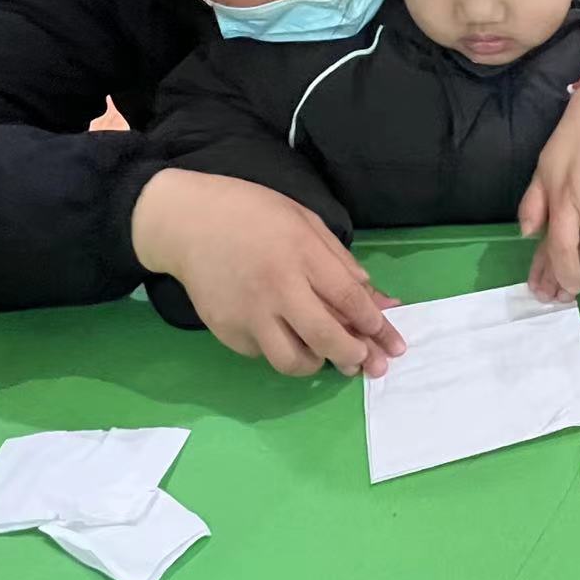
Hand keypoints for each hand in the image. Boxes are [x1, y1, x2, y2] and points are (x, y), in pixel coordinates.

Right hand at [131, 168, 406, 377]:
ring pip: (292, 361)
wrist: (188, 222)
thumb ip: (343, 264)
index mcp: (302, 255)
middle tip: (369, 364)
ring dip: (317, 363)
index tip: (392, 342)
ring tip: (327, 355)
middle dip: (355, 356)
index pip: (348, 300)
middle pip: (326, 338)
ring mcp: (248, 314)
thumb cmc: (255, 215)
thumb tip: (378, 301)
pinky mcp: (226, 331)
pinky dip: (281, 349)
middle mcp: (277, 289)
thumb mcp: (307, 223)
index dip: (376, 325)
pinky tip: (286, 335)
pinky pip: (263, 353)